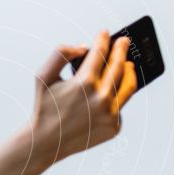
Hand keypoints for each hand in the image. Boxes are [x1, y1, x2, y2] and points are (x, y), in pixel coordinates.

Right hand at [28, 30, 137, 163]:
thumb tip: (85, 48)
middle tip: (124, 41)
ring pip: (128, 86)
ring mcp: (110, 114)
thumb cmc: (44, 107)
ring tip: (129, 63)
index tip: (104, 32)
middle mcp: (101, 98)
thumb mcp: (43, 76)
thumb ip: (61, 53)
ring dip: (130, 71)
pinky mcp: (114, 126)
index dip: (103, 39)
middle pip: (119, 66)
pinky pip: (120, 106)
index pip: (100, 53)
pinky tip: (110, 93)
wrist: (47, 142)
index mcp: (84, 83)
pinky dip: (115, 97)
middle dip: (121, 50)